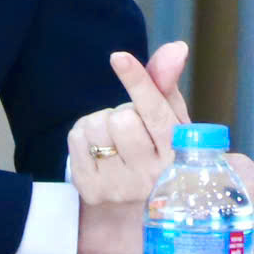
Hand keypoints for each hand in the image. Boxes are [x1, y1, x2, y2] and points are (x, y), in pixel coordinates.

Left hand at [68, 42, 192, 204]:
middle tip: (131, 128)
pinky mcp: (91, 190)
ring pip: (97, 126)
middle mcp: (150, 174)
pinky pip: (77, 139)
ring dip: (102, 123)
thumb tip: (176, 47)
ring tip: (113, 139)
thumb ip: (166, 82)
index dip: (138, 82)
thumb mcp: (168, 119)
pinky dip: (84, 136)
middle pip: (121, 118)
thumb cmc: (153, 150)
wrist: (130, 206)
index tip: (119, 57)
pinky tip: (98, 150)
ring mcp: (119, 186)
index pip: (155, 112)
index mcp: (176, 153)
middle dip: (122, 113)